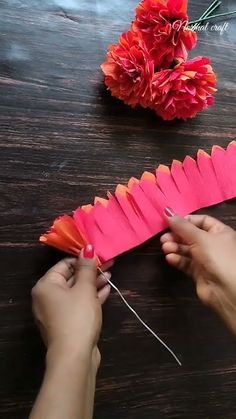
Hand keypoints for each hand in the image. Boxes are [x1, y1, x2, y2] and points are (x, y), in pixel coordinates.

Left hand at [32, 245, 112, 368]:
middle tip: (110, 263)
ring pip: (76, 292)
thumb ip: (87, 267)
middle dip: (90, 271)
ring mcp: (57, 312)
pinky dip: (91, 297)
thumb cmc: (77, 317)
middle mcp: (47, 297)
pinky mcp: (67, 323)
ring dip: (93, 283)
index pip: (64, 264)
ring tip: (111, 275)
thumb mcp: (84, 288)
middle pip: (70, 278)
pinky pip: (78, 304)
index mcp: (46, 286)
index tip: (99, 254)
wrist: (74, 357)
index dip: (83, 258)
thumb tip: (87, 248)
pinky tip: (107, 290)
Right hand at [161, 211, 235, 335]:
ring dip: (175, 247)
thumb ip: (182, 225)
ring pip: (187, 249)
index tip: (170, 222)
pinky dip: (178, 259)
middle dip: (177, 235)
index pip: (201, 221)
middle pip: (191, 235)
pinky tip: (170, 258)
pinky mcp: (199, 273)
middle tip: (164, 238)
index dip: (186, 221)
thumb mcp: (199, 237)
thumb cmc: (217, 257)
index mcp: (220, 232)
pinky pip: (186, 263)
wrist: (226, 290)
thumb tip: (166, 210)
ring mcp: (206, 259)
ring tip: (165, 248)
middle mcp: (214, 244)